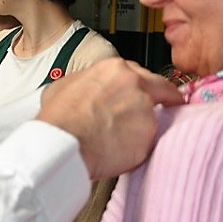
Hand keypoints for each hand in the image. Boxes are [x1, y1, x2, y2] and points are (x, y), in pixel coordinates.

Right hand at [38, 59, 182, 179]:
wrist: (63, 144)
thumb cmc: (59, 118)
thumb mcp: (64, 86)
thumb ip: (85, 82)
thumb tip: (84, 89)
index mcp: (116, 69)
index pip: (141, 74)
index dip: (139, 87)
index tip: (140, 94)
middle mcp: (136, 85)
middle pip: (162, 90)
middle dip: (163, 99)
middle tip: (156, 111)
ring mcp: (146, 112)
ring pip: (154, 119)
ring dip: (143, 128)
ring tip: (121, 140)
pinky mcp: (149, 138)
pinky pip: (147, 144)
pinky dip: (137, 149)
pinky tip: (119, 152)